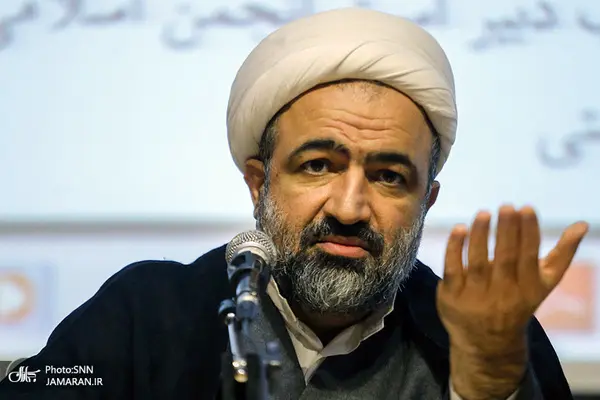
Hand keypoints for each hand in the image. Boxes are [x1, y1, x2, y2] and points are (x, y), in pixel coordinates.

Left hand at [436, 205, 587, 398]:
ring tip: (484, 213)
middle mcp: (503, 294)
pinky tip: (460, 228)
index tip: (526, 208)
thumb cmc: (518, 301)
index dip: (528, 232)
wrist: (487, 342)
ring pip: (478, 262)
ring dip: (481, 235)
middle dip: (507, 231)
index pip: (529, 257)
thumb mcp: (543, 283)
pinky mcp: (451, 296)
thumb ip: (562, 254)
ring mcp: (475, 296)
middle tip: (506, 206)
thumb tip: (582, 224)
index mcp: (528, 289)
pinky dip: (455, 248)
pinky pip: (452, 268)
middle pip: (505, 259)